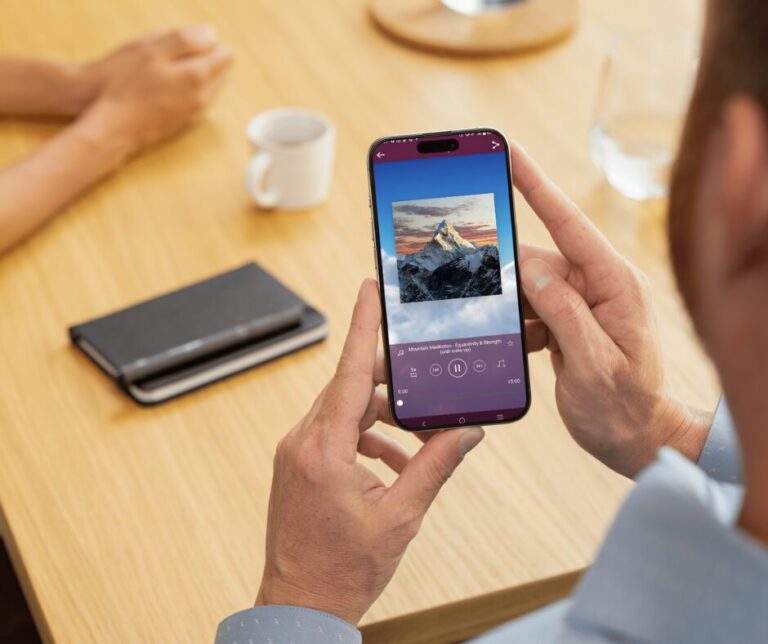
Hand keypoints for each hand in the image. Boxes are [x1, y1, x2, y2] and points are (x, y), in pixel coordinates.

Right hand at [75, 25, 231, 161]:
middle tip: (178, 56)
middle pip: (222, 72)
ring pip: (212, 89)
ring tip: (172, 72)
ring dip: (201, 77)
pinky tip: (169, 90)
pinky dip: (192, 93)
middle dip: (207, 60)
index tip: (188, 43)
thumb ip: (184, 39)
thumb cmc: (126, 86)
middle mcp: (203, 97)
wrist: (114, 126)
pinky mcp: (187, 125)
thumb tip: (211, 34)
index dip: (209, 43)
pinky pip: (200, 104)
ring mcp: (196, 114)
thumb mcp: (150, 50)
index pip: (225, 54)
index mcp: (197, 75)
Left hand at [256, 279, 484, 623]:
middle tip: (423, 389)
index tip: (369, 289)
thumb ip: (435, 467)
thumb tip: (467, 434)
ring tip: (415, 441)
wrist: (300, 606)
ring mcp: (295, 452)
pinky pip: (333, 433)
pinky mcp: (297, 464)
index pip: (348, 372)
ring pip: (342, 411)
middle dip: (389, 386)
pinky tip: (391, 462)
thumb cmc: (342, 569)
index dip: (362, 326)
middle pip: (349, 389)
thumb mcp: (400, 516)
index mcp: (324, 449)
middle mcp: (302, 442)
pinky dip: (364, 439)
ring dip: (380, 419)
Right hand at [512, 143, 710, 477]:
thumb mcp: (594, 365)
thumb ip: (564, 311)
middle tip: (476, 283)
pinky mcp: (570, 318)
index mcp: (616, 284)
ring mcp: (584, 300)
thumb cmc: (624, 408)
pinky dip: (516, 319)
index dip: (536, 185)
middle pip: (538, 257)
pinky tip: (516, 340)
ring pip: (530, 283)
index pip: (570, 223)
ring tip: (510, 331)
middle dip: (506, 270)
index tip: (509, 153)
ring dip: (510, 303)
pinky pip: (532, 305)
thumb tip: (532, 267)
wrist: (637, 438)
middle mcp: (600, 284)